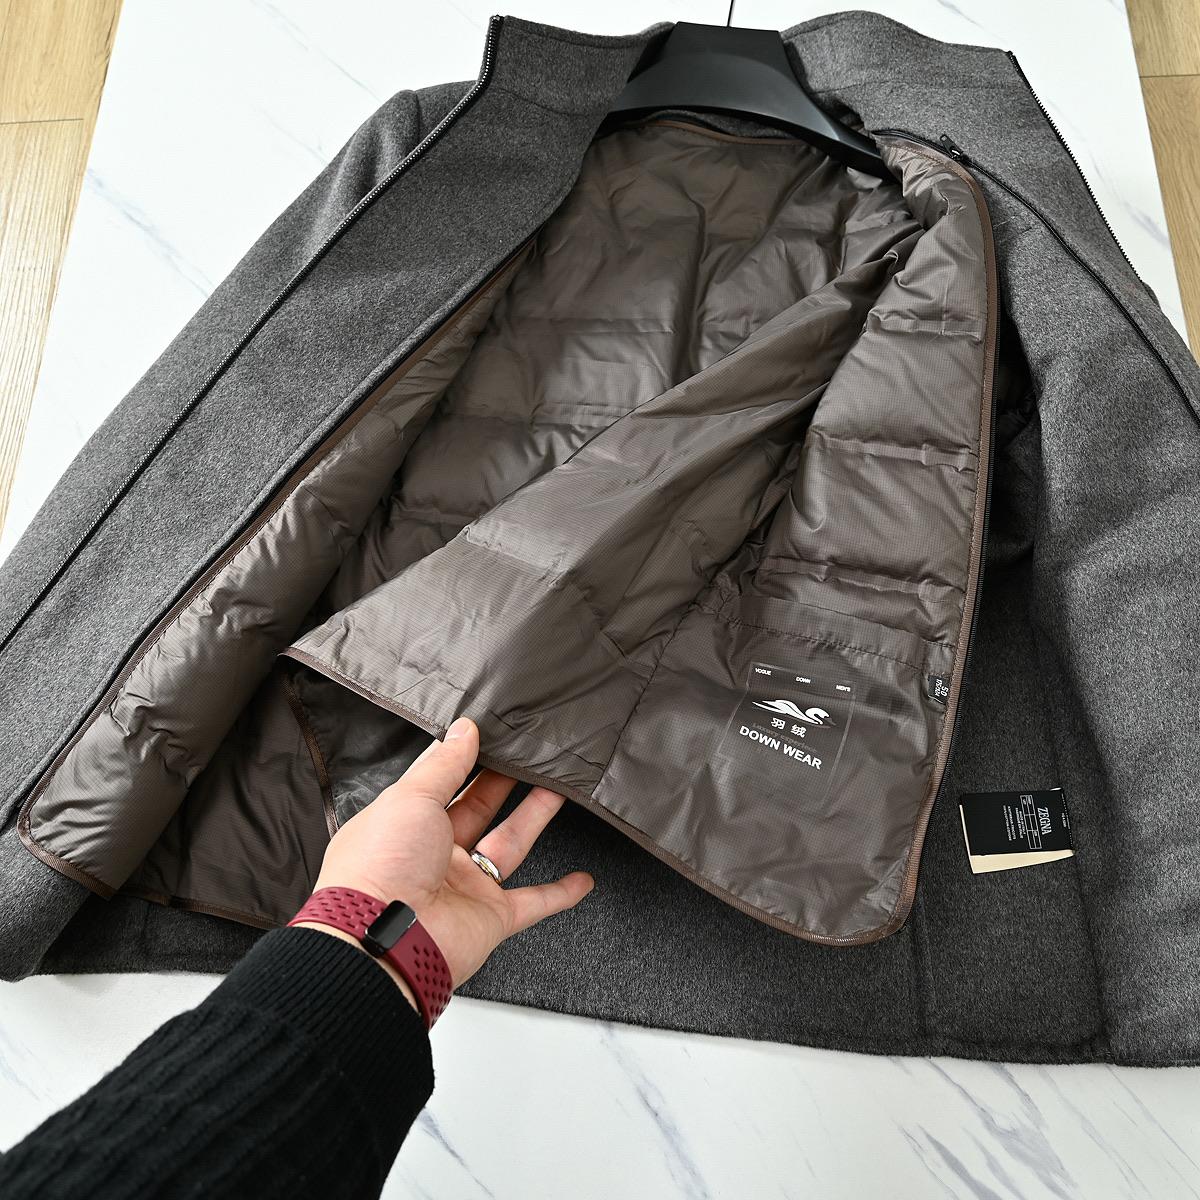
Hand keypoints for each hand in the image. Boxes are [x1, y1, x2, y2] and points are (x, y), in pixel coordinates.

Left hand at [304, 717, 593, 996]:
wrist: (383, 941)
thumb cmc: (381, 866)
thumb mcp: (410, 797)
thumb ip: (444, 764)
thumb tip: (463, 729)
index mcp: (406, 823)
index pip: (440, 782)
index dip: (464, 757)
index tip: (489, 731)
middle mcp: (434, 854)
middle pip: (480, 808)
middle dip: (505, 779)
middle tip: (530, 752)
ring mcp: (464, 886)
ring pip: (509, 843)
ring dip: (535, 816)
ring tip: (560, 785)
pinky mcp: (490, 917)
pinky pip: (532, 902)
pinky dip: (559, 893)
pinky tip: (581, 880)